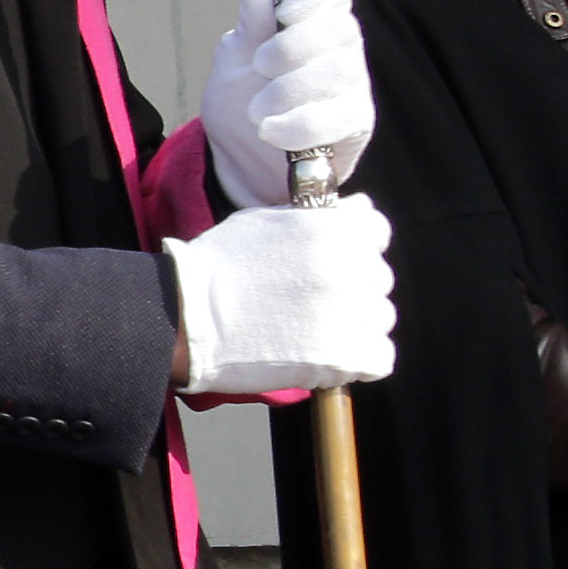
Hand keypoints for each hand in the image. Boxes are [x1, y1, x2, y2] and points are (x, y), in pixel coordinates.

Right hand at [164, 197, 396, 396]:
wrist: (187, 320)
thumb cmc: (219, 268)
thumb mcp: (267, 222)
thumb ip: (319, 216)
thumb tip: (359, 208)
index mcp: (331, 229)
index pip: (376, 232)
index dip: (356, 247)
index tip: (334, 262)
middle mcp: (347, 267)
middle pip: (378, 278)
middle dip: (352, 288)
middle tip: (311, 302)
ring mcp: (348, 313)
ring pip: (380, 318)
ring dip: (355, 325)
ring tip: (314, 331)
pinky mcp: (344, 356)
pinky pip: (380, 358)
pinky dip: (359, 360)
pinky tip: (327, 355)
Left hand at [199, 0, 374, 209]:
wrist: (242, 162)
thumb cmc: (243, 98)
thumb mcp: (235, 56)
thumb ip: (251, 17)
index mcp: (315, 14)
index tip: (284, 9)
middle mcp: (342, 43)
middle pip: (339, 26)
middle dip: (291, 46)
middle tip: (258, 65)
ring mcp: (354, 83)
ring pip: (338, 71)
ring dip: (289, 89)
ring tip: (256, 110)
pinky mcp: (355, 122)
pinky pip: (338, 117)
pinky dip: (297, 124)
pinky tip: (270, 131)